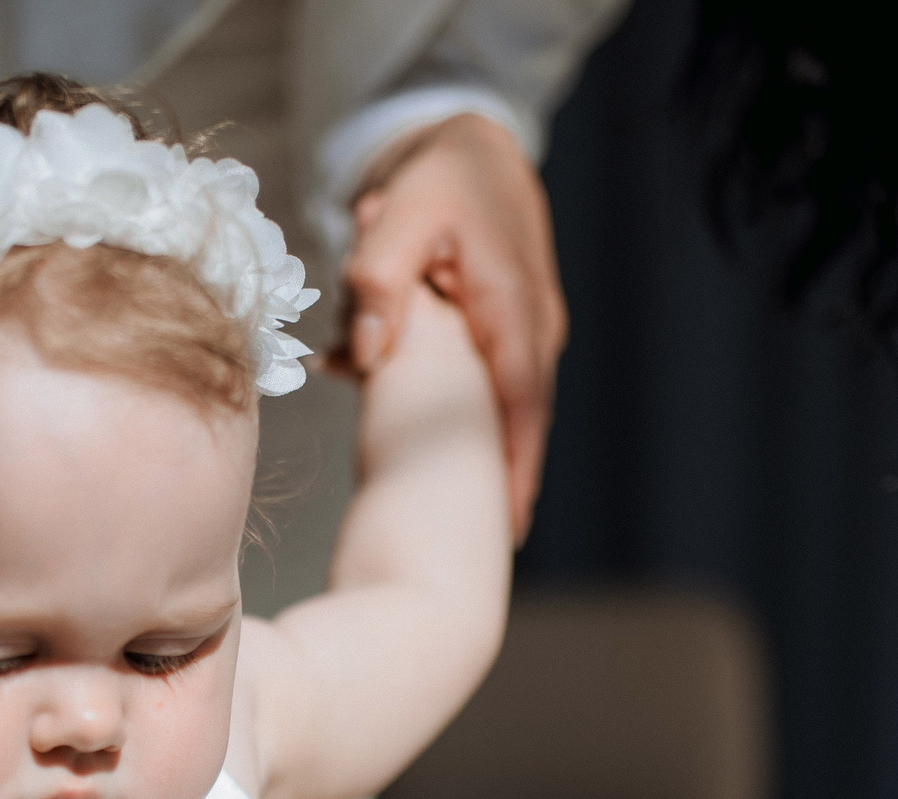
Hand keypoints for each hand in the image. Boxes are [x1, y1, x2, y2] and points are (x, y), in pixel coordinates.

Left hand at [338, 113, 565, 540]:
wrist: (475, 143)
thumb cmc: (437, 178)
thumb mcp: (400, 214)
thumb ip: (377, 281)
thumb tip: (365, 357)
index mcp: (512, 309)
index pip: (522, 406)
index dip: (516, 469)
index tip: (509, 527)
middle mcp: (532, 329)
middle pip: (520, 423)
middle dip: (505, 486)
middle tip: (483, 556)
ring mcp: (526, 333)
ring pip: (501, 409)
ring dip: (480, 458)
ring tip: (459, 524)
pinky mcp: (507, 334)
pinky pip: (489, 390)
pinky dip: (467, 424)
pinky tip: (432, 461)